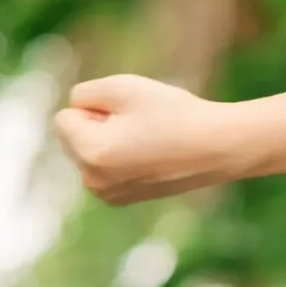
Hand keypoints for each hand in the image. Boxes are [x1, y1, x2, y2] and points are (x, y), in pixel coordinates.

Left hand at [53, 75, 241, 204]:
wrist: (221, 147)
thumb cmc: (176, 114)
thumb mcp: (127, 87)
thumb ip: (85, 92)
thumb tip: (75, 111)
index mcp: (91, 151)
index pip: (65, 116)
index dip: (97, 107)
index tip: (130, 112)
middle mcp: (92, 179)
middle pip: (73, 137)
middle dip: (98, 126)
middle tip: (142, 125)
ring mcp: (106, 193)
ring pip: (88, 154)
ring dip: (108, 142)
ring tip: (149, 140)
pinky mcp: (121, 199)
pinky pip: (104, 170)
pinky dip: (120, 159)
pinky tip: (152, 155)